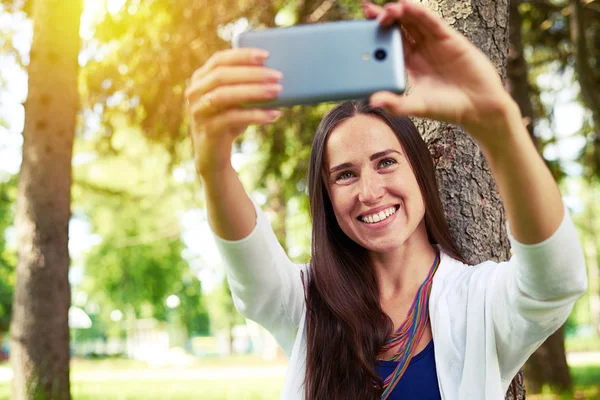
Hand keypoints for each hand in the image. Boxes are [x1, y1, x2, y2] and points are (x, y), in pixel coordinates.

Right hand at [185, 49, 282, 175]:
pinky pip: (232, 118)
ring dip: (254, 91)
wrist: (214, 156)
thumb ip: (247, 85)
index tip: (266, 55)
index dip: (242, 55)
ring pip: (225, 95)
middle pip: (222, 76)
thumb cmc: (229, 121)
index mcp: (201, 79)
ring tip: (277, 91)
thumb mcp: (237, 100)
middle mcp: (195, 92)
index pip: (219, 60)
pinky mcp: (207, 130)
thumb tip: (277, 75)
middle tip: (277, 76)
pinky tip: (273, 115)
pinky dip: (254, 115)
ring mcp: (198, 111)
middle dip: (252, 74)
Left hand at [363, 1, 516, 138]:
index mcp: (408, 64)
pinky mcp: (449, 39)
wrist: (479, 107)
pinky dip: (420, 13)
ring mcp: (434, 43)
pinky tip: (407, 6)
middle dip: (382, 18)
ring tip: (387, 9)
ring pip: (413, 22)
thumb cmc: (448, 108)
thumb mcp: (417, 107)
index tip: (358, 27)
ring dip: (399, 12)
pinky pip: (432, 23)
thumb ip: (396, 105)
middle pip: (398, 29)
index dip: (374, 34)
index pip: (387, 45)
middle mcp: (419, 51)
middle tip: (367, 11)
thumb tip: (373, 101)